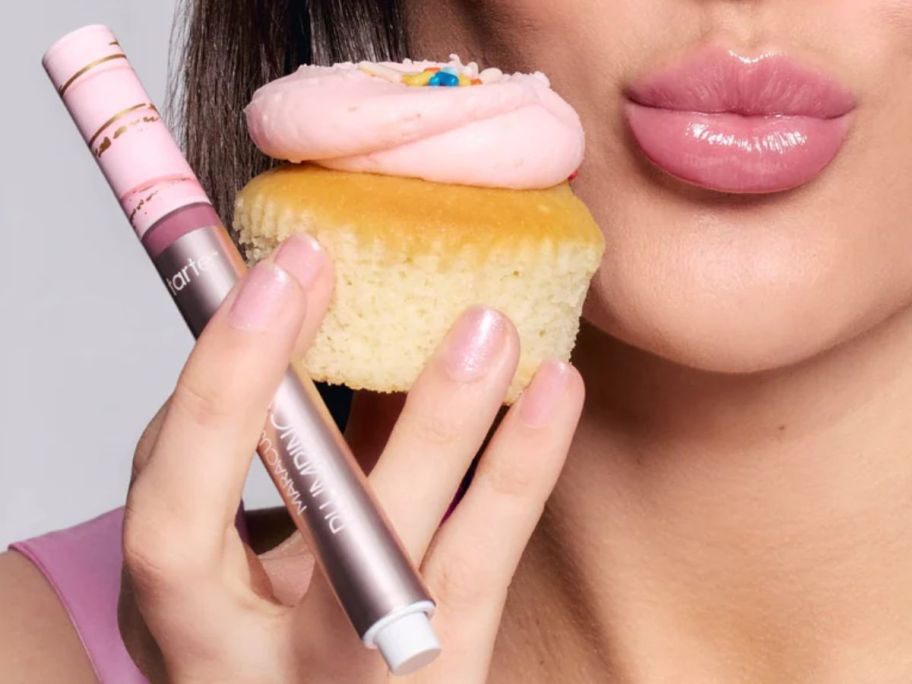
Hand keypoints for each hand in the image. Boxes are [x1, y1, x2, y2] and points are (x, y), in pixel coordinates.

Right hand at [118, 234, 584, 682]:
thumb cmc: (281, 635)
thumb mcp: (249, 557)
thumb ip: (277, 461)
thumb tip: (316, 323)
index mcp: (185, 617)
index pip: (174, 506)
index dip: (217, 384)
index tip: (273, 272)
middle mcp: (255, 662)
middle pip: (246, 541)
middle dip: (279, 389)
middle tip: (325, 263)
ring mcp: (356, 677)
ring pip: (397, 559)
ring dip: (437, 428)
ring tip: (482, 325)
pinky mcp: (444, 681)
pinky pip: (484, 574)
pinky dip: (517, 472)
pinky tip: (553, 390)